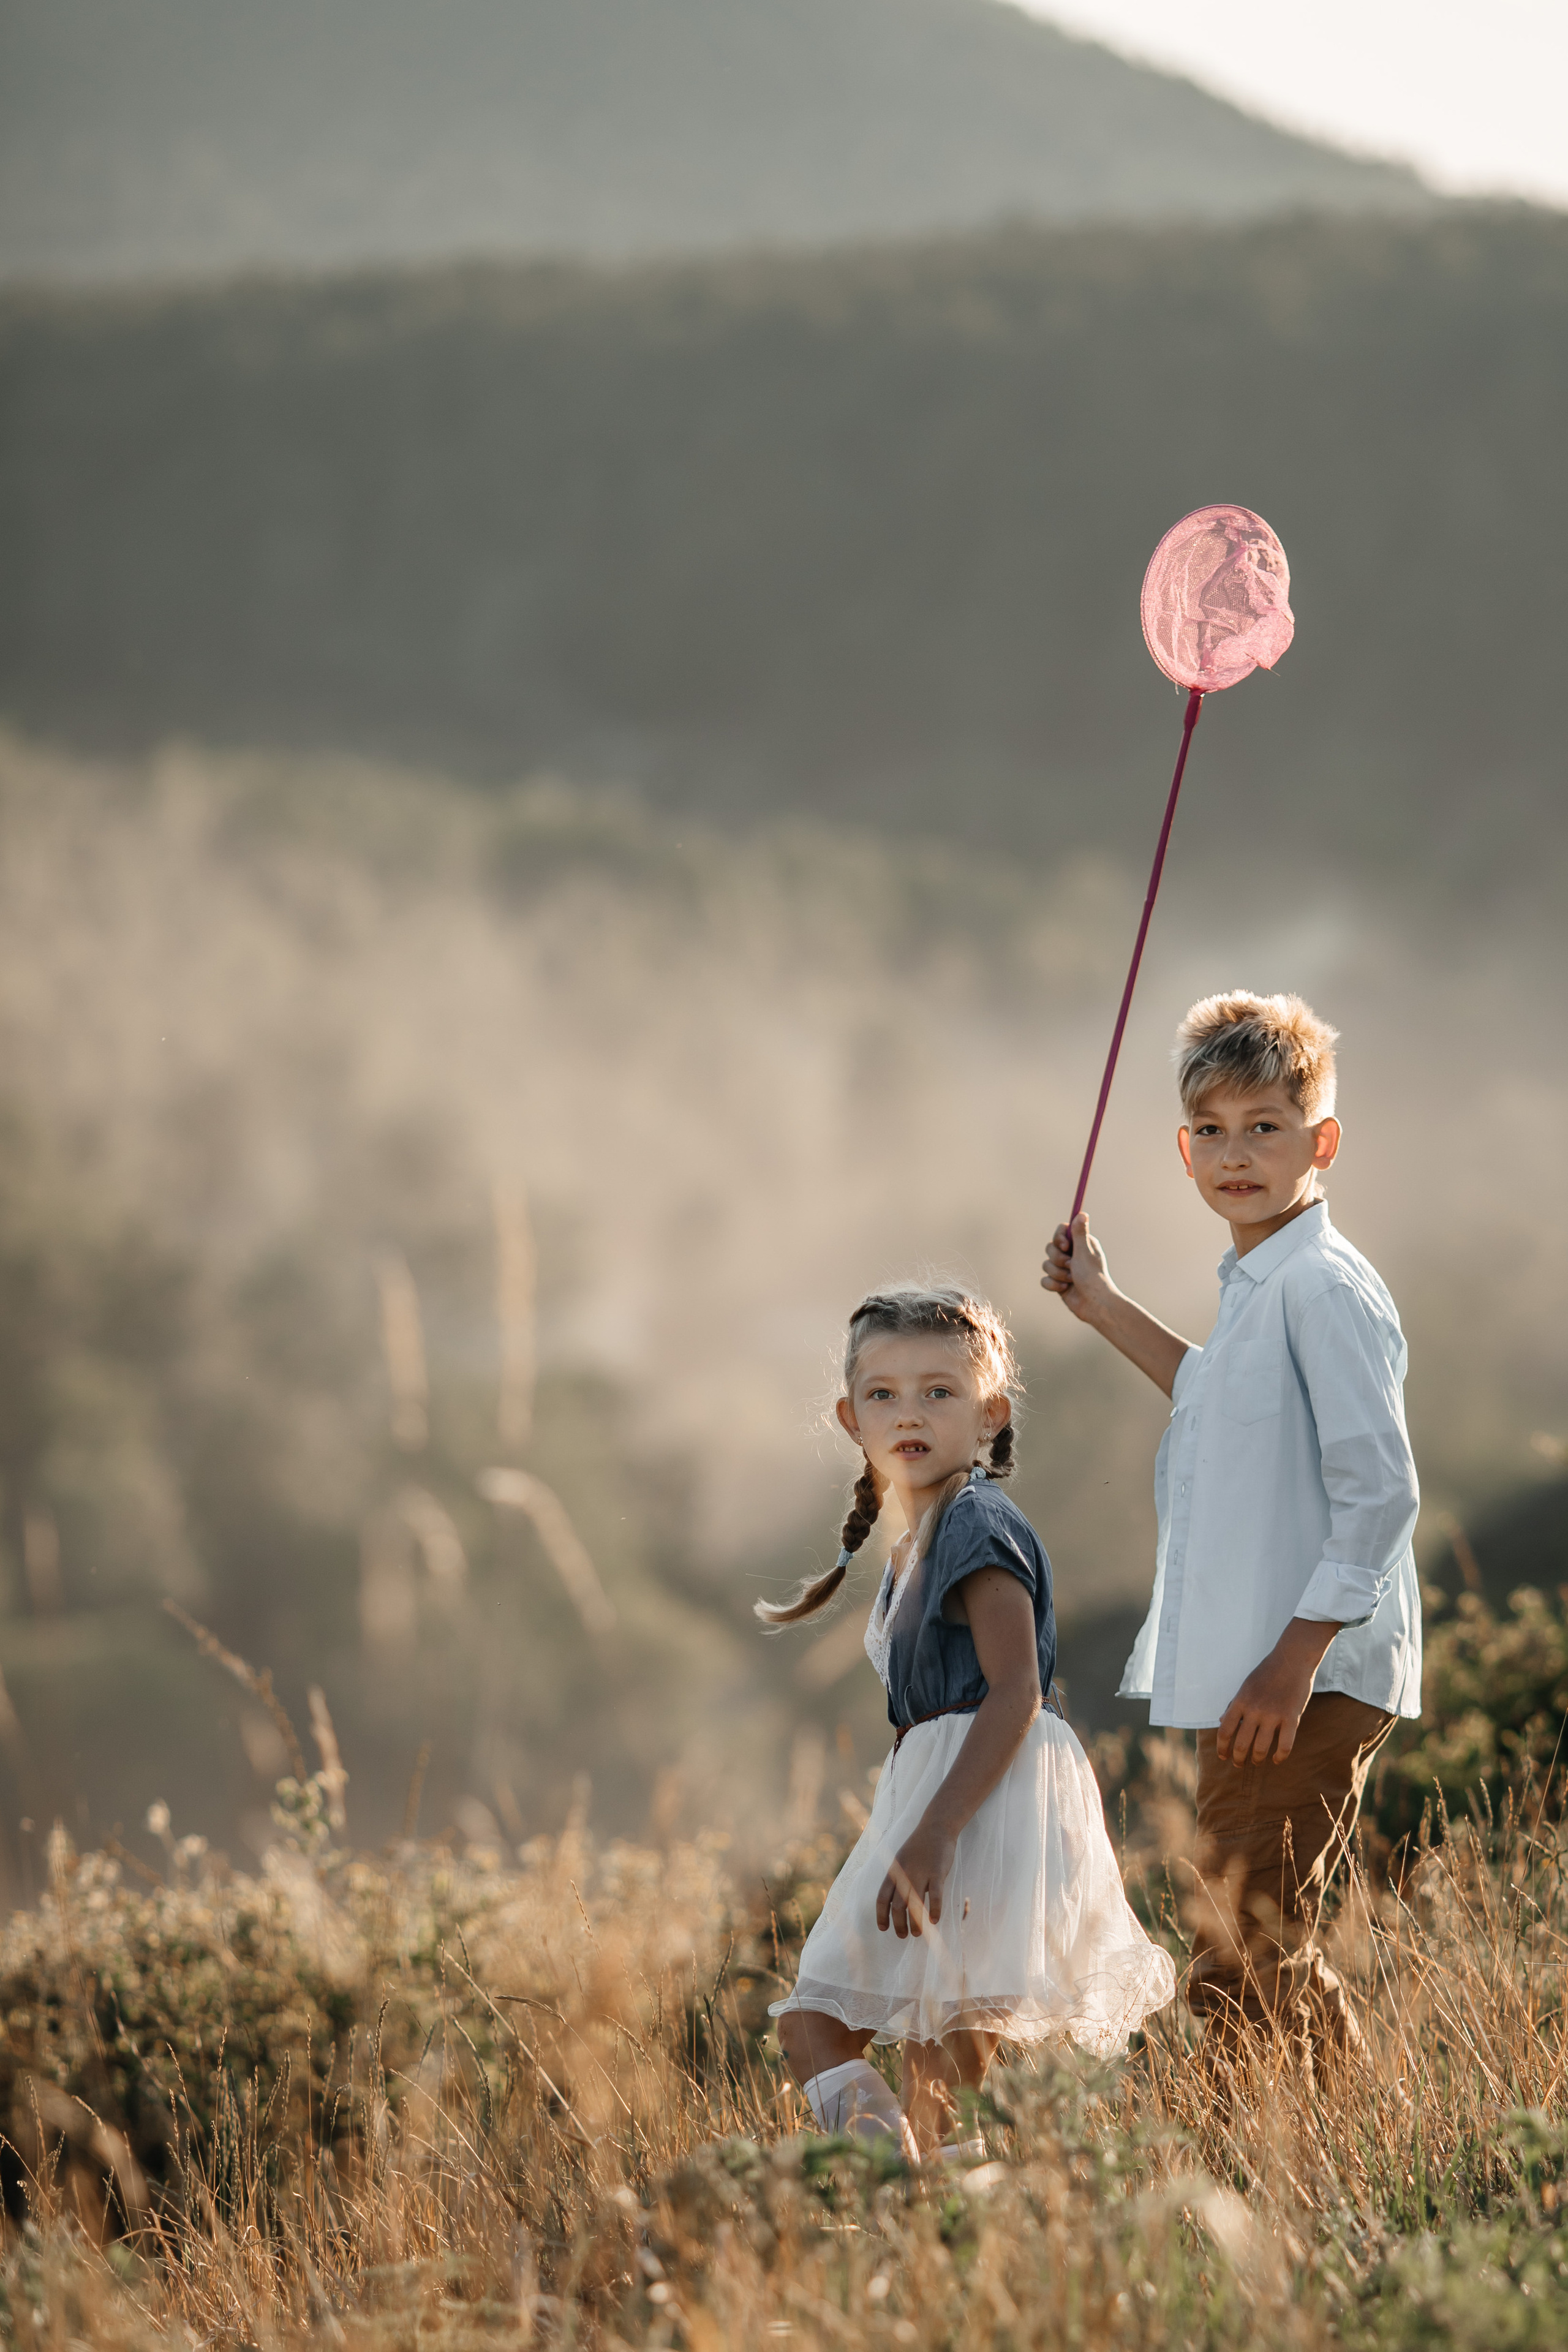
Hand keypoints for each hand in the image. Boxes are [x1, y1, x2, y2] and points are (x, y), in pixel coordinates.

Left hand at [876, 1818, 956, 1938]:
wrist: (936, 1827)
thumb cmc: (918, 1847)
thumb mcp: (900, 1860)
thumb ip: (897, 1879)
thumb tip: (895, 1902)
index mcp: (893, 1871)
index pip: (882, 1897)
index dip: (881, 1915)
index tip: (883, 1928)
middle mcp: (904, 1873)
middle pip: (897, 1905)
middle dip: (899, 1924)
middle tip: (904, 1935)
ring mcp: (921, 1873)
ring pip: (914, 1904)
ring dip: (915, 1922)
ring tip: (917, 1933)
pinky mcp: (937, 1872)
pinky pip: (935, 1895)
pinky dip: (935, 1910)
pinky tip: (935, 1920)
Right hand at [1041, 1212, 1115, 1325]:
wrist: (1094, 1304)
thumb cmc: (1092, 1276)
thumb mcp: (1084, 1252)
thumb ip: (1080, 1233)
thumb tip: (1082, 1214)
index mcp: (1081, 1244)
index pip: (1062, 1231)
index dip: (1059, 1237)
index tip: (1064, 1245)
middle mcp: (1072, 1255)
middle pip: (1050, 1248)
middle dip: (1057, 1259)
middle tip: (1071, 1265)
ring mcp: (1064, 1269)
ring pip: (1046, 1264)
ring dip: (1057, 1273)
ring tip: (1070, 1280)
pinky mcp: (1058, 1283)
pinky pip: (1044, 1279)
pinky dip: (1053, 1285)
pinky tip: (1064, 1289)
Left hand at [1216, 1618, 1339, 1764]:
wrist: (1292, 1659)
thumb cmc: (1267, 1671)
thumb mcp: (1246, 1686)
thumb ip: (1235, 1704)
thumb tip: (1222, 1720)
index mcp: (1241, 1701)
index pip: (1225, 1730)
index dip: (1222, 1747)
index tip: (1223, 1755)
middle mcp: (1254, 1710)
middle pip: (1241, 1743)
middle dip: (1238, 1758)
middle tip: (1239, 1764)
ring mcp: (1273, 1715)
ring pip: (1261, 1748)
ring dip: (1257, 1759)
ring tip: (1257, 1762)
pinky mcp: (1291, 1718)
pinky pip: (1285, 1745)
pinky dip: (1280, 1757)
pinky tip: (1277, 1760)